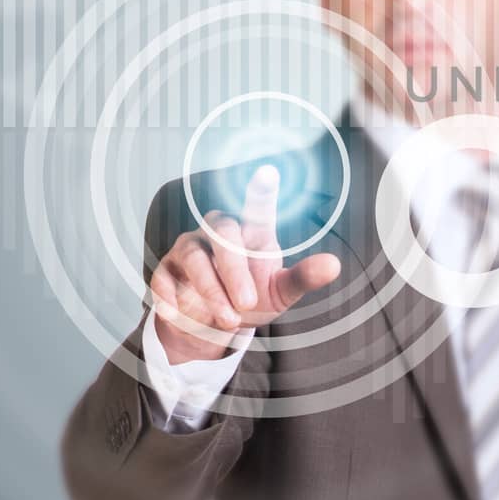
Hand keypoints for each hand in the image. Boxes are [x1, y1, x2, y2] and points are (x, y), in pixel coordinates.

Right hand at [148, 165, 340, 364]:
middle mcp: (218, 233)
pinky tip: (183, 314)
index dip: (261, 191)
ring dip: (211, 290)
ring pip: (195, 257)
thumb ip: (303, 277)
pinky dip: (174, 298)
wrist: (211, 327)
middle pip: (224, 234)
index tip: (268, 172)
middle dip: (235, 271)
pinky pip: (164, 278)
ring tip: (228, 319)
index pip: (257, 208)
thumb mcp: (280, 293)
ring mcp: (188, 249)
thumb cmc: (250, 300)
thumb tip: (334, 265)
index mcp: (252, 233)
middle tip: (247, 303)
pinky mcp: (164, 270)